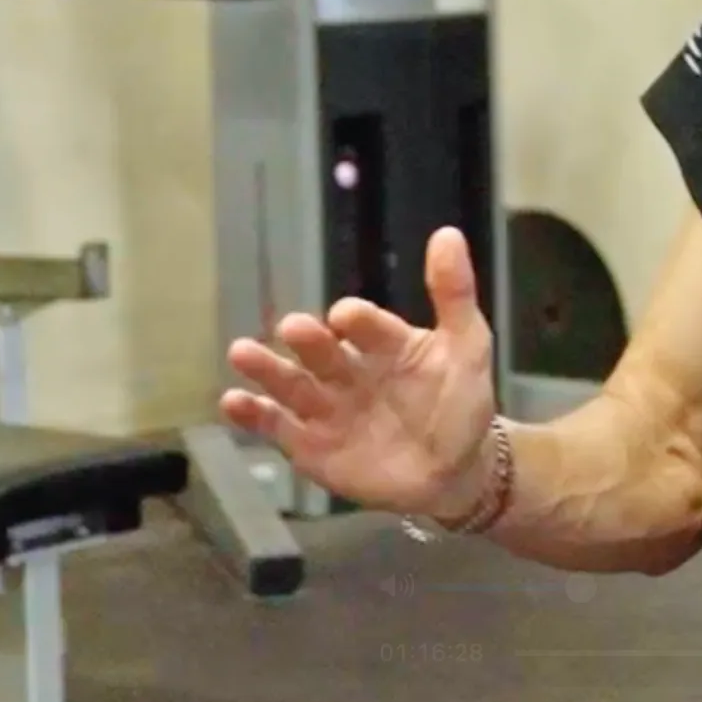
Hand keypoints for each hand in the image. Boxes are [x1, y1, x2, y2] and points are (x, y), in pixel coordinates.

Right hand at [220, 227, 496, 517]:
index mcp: (382, 341)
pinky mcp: (309, 444)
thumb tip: (448, 233)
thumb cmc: (459, 401)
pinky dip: (253, 415)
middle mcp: (347, 368)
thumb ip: (455, 294)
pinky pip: (277, 426)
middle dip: (307, 339)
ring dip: (265, 368)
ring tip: (241, 351)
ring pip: (290, 383)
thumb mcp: (468, 346)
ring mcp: (326, 406)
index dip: (357, 319)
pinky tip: (233, 401)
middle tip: (294, 328)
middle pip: (321, 350)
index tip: (347, 316)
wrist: (455, 468)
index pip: (366, 324)